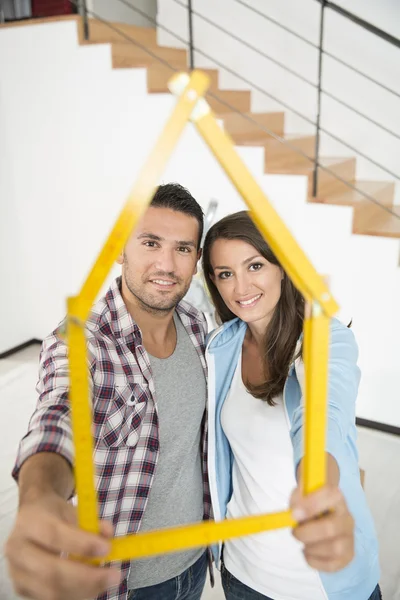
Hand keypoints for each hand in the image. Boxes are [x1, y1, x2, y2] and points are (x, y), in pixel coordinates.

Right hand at [5, 491, 120, 599]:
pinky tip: (91, 588)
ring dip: (83, 591)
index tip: (107, 549)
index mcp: (30, 522)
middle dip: (87, 577)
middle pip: (51, 571)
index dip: (82, 544)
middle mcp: (18, 549)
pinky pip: (50, 599)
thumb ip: (92, 521)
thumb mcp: (74, 509)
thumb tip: (109, 535)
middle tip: (114, 575)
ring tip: (105, 581)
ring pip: (51, 592)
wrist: (30, 520)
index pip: (54, 536)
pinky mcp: (21, 590)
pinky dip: (74, 596)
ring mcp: (17, 573)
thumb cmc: (55, 515)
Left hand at [290, 484, 354, 571]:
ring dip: (311, 547)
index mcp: (337, 498)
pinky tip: (308, 552)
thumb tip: (294, 514)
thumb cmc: (312, 504)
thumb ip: (298, 499)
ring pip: (333, 549)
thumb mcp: (302, 495)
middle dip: (307, 533)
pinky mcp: (347, 556)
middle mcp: (347, 518)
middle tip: (295, 532)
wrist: (326, 516)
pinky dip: (314, 561)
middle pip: (331, 528)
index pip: (330, 497)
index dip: (311, 506)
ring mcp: (350, 538)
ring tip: (304, 542)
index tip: (293, 515)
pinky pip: (332, 565)